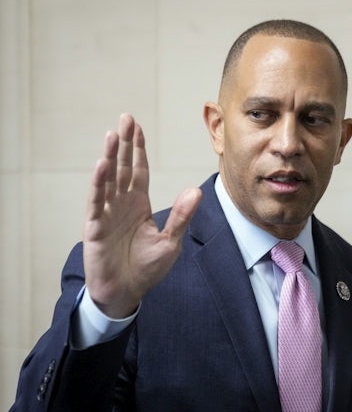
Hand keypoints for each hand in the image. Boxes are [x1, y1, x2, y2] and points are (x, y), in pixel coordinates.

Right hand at [83, 114, 201, 317]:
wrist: (127, 293)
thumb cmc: (146, 267)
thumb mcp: (171, 241)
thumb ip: (182, 216)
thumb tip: (197, 190)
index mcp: (138, 204)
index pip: (138, 170)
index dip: (137, 149)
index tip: (137, 126)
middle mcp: (121, 204)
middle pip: (122, 167)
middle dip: (123, 143)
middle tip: (125, 118)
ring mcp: (106, 213)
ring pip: (108, 179)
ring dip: (110, 156)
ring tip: (112, 134)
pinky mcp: (95, 227)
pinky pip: (97, 201)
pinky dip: (99, 183)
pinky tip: (102, 165)